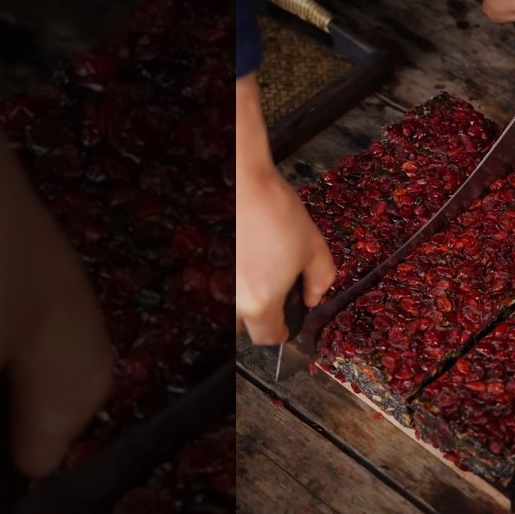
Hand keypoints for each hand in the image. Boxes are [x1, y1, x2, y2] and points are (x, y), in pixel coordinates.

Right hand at [235, 74, 335, 344]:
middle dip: (257, 312)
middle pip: (242, 326)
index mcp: (259, 302)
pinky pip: (210, 283)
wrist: (238, 175)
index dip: (282, 329)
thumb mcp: (313, 244)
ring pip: (225, 304)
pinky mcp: (194, 266)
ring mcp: (208, 283)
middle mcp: (228, 301)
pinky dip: (223, 276)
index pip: (269, 338)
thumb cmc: (272, 208)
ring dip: (237, 294)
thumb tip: (312, 297)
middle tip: (270, 286)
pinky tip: (236, 252)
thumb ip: (320, 280)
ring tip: (251, 264)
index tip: (287, 319)